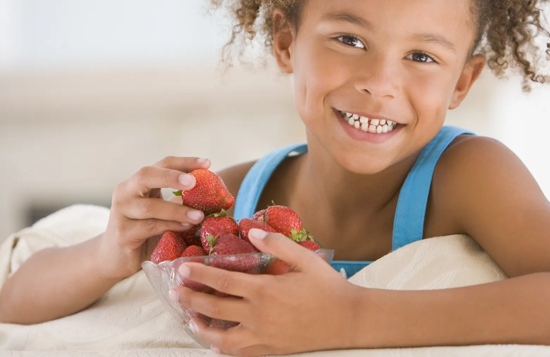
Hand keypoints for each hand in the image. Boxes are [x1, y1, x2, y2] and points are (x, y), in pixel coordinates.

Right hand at [99, 156, 209, 279]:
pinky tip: (185, 227)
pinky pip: (149, 227)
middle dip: (172, 177)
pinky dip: (170, 226)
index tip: (208, 163)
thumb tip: (216, 196)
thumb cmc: (145, 231)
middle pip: (146, 176)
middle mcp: (126, 192)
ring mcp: (121, 212)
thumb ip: (180, 201)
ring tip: (199, 215)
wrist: (116, 259)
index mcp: (138, 182)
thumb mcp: (162, 212)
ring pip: (150, 206)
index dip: (185, 162)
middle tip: (194, 182)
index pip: (162, 164)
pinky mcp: (122, 234)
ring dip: (177, 210)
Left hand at [171, 229, 357, 355]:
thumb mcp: (305, 259)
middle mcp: (258, 316)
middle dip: (190, 299)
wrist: (348, 320)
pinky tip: (216, 342)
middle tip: (175, 293)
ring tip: (190, 319)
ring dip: (201, 327)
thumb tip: (250, 231)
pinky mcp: (270, 350)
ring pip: (221, 336)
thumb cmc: (328, 287)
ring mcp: (263, 336)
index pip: (223, 282)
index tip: (183, 268)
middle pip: (214, 308)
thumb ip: (276, 244)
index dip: (200, 274)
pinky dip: (222, 348)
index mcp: (265, 291)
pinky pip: (239, 353)